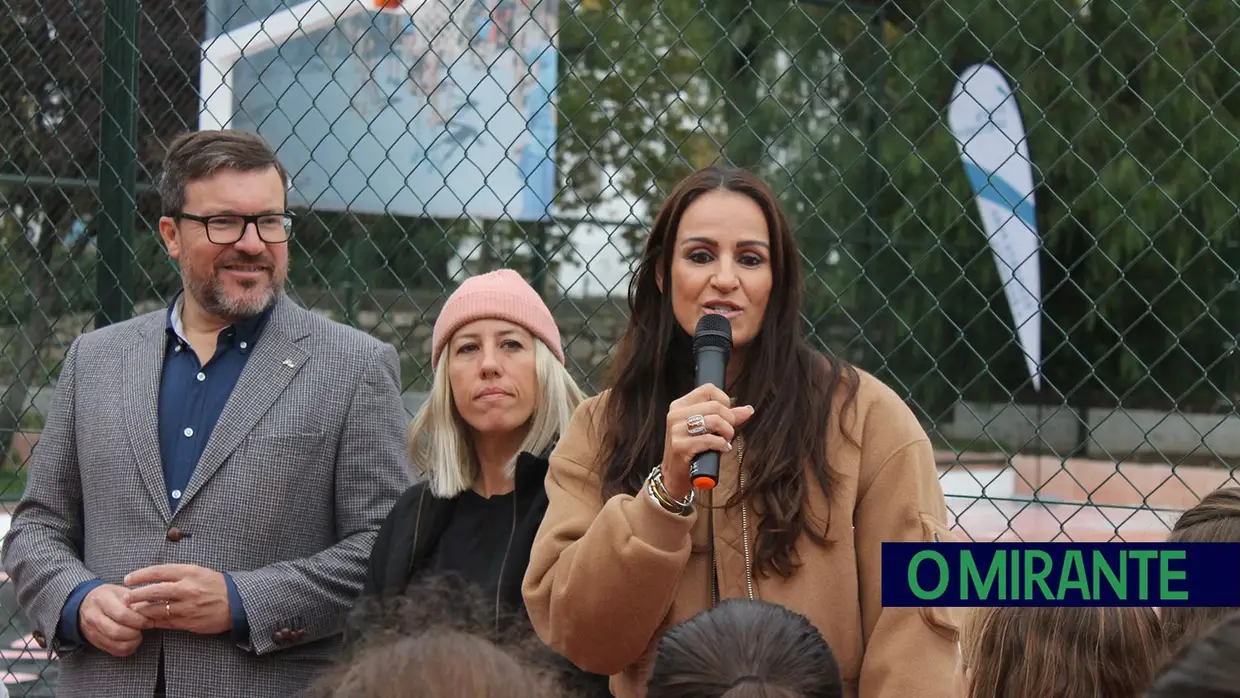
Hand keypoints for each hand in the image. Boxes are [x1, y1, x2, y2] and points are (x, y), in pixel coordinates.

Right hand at [79, 584, 150, 656]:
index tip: (149, 619)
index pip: (122, 614)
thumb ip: (137, 601)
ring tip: (139, 634)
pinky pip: (112, 651)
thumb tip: (157, 611)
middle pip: (117, 631)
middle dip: (136, 632)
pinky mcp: (94, 642)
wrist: (84, 604)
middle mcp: (94, 616)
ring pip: (114, 643)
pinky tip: (132, 641)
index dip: (139, 620)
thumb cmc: (109, 596)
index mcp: (102, 600)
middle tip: (144, 628)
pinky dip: (126, 648)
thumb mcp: (121, 591)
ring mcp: (92, 631)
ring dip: (132, 642)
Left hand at [123, 564, 231, 635]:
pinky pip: (165, 622)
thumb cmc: (216, 585)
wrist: (237, 603)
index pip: (159, 571)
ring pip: (157, 609)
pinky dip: (153, 622)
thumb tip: (153, 578)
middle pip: (154, 591)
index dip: (140, 575)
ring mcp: (188, 606)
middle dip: (136, 595)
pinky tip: (145, 621)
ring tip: (132, 610)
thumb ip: (178, 574)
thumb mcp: (199, 572)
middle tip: (124, 597)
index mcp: (190, 572)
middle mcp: (188, 588)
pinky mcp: (189, 621)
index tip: (128, 579)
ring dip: (141, 610)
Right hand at [661, 384, 755, 499]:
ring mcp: (676, 430)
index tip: (727, 416)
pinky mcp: (679, 446)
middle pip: (715, 406)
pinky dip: (721, 445)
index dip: (725, 401)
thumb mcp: (708, 430)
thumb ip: (727, 417)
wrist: (675, 475)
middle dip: (729, 420)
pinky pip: (710, 440)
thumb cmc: (693, 450)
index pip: (708, 389)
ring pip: (714, 420)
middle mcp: (675, 414)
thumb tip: (748, 409)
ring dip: (727, 433)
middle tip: (728, 433)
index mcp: (680, 405)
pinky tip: (721, 449)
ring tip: (725, 441)